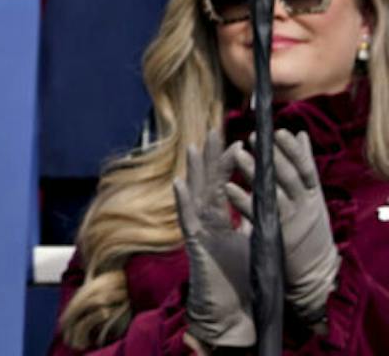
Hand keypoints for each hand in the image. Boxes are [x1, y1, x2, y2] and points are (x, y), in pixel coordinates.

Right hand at [176, 131, 256, 348]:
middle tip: (214, 130)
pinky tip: (180, 184)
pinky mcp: (195, 246)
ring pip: (195, 196)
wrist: (232, 312)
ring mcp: (198, 232)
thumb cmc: (240, 281)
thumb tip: (262, 203)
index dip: (227, 164)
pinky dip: (183, 202)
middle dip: (211, 158)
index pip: (223, 185)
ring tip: (196, 148)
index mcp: (219, 221)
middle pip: (207, 184)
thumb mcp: (253, 245)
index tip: (236, 141)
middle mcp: (206, 222)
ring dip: (195, 172)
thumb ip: (252, 223)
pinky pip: (187, 220)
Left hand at [227, 131, 341, 322]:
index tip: (279, 131)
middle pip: (290, 178)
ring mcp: (291, 223)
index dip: (293, 151)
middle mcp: (305, 207)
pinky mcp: (275, 238)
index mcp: (313, 196)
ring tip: (237, 154)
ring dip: (254, 174)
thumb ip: (303, 167)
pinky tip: (229, 188)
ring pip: (272, 194)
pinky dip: (243, 201)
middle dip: (273, 157)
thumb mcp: (311, 198)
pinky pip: (256, 217)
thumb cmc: (310, 230)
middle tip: (254, 137)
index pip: (306, 169)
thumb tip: (301, 135)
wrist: (314, 275)